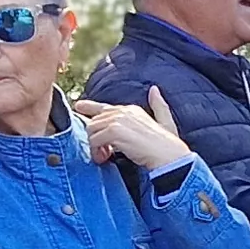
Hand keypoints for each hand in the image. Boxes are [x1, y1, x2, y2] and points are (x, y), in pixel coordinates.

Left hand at [73, 86, 192, 173]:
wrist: (170, 157)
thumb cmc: (169, 145)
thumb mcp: (166, 122)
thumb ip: (159, 106)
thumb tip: (154, 89)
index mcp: (132, 110)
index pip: (104, 107)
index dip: (90, 107)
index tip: (79, 106)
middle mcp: (124, 112)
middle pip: (94, 121)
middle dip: (95, 138)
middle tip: (103, 154)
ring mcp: (119, 120)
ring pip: (92, 130)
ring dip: (95, 146)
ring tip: (104, 157)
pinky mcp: (115, 132)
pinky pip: (95, 140)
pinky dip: (97, 151)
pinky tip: (105, 158)